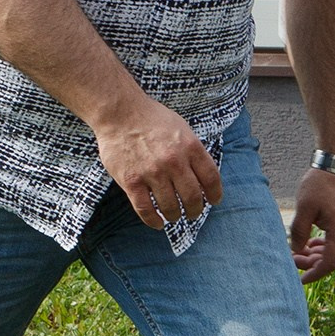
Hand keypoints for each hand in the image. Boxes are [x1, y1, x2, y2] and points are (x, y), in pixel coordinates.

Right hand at [93, 91, 221, 232]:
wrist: (120, 112)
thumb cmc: (151, 118)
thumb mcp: (181, 128)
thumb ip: (192, 151)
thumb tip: (202, 175)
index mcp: (190, 147)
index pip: (211, 179)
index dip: (214, 195)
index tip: (213, 201)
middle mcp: (174, 161)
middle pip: (193, 197)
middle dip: (195, 210)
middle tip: (193, 214)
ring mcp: (152, 173)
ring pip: (171, 207)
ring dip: (175, 216)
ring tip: (174, 216)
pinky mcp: (132, 181)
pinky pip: (146, 209)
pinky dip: (154, 220)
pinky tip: (158, 223)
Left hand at [288, 166, 334, 283]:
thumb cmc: (321, 184)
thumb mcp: (304, 208)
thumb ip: (299, 232)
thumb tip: (295, 251)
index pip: (329, 263)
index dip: (313, 274)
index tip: (299, 281)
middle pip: (332, 259)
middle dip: (312, 264)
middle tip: (292, 260)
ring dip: (317, 254)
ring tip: (298, 251)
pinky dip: (324, 245)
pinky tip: (311, 243)